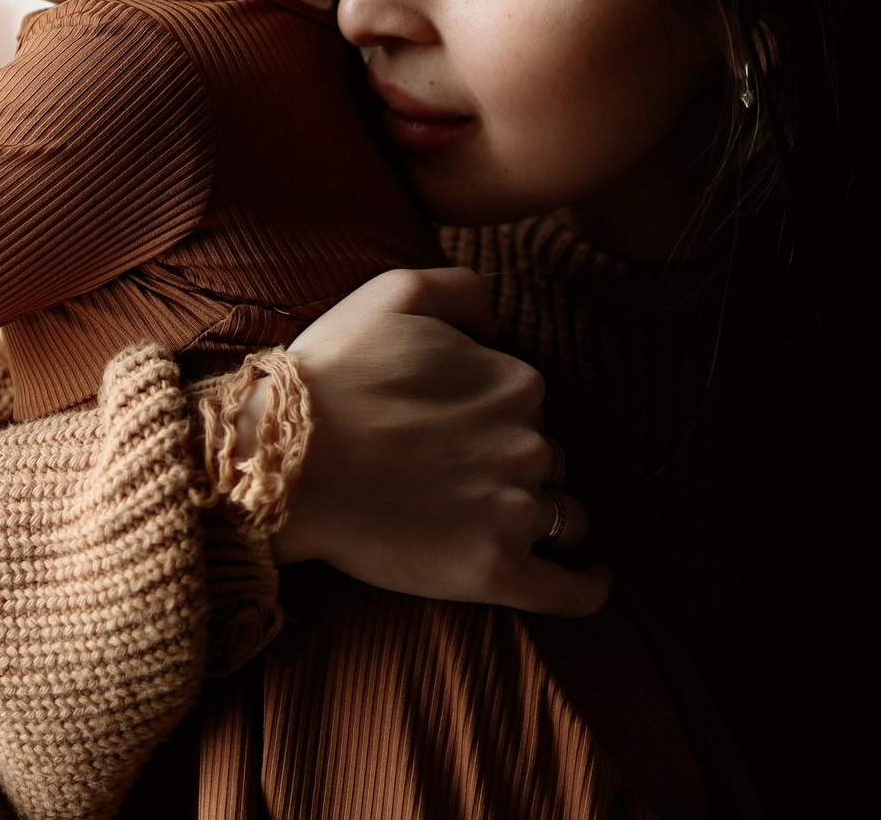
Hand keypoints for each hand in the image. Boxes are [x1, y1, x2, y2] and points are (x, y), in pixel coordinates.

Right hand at [262, 267, 606, 616]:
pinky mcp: (496, 571)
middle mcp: (529, 444)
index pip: (528, 405)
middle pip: (547, 460)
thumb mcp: (394, 293)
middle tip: (449, 474)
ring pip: (563, 517)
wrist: (285, 460)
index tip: (445, 426)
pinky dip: (589, 588)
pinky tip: (596, 581)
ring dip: (541, 517)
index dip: (489, 415)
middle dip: (512, 465)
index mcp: (516, 383)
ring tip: (496, 522)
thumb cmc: (332, 375)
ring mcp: (515, 511)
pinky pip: (569, 591)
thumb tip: (499, 320)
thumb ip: (463, 288)